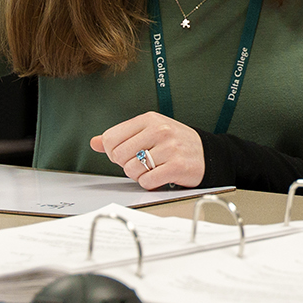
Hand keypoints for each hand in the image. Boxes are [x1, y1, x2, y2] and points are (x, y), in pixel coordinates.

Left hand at [91, 113, 205, 188]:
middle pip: (120, 156)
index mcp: (150, 119)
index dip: (114, 151)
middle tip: (142, 163)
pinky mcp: (177, 166)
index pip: (111, 138)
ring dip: (139, 175)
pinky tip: (159, 176)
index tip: (127, 153)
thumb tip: (95, 142)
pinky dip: (150, 183)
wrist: (207, 153)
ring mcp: (170, 148)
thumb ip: (121, 137)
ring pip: (132, 170)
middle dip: (127, 164)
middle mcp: (160, 130)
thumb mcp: (149, 132)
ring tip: (152, 169)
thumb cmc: (176, 143)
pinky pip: (147, 181)